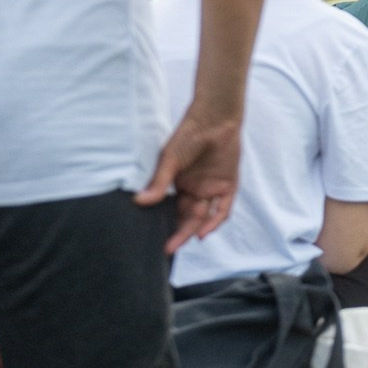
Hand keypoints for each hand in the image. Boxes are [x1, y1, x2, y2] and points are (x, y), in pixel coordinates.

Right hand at [139, 107, 242, 253]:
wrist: (214, 119)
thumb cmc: (188, 135)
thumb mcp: (170, 159)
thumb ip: (159, 182)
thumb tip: (139, 202)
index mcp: (180, 184)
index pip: (172, 210)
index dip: (165, 224)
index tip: (154, 239)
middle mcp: (196, 189)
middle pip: (187, 217)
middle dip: (178, 233)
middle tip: (167, 248)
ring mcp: (212, 188)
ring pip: (204, 215)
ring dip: (194, 229)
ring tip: (180, 242)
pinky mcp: (229, 185)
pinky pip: (223, 208)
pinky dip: (215, 221)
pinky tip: (204, 234)